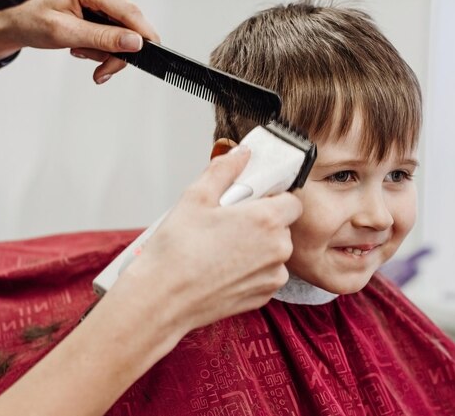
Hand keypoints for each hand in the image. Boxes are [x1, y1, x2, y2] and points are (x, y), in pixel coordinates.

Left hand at [0, 0, 158, 82]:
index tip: (147, 54)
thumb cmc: (34, 21)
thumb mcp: (67, 32)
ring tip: (81, 52)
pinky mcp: (102, 20)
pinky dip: (101, 52)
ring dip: (105, 55)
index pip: (129, 12)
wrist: (22, 26)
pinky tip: (84, 48)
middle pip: (130, 28)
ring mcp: (102, 9)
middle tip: (103, 71)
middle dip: (118, 54)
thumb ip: (102, 37)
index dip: (143, 34)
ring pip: (123, 38)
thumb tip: (133, 41)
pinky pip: (114, 40)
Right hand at [109, 145, 301, 340]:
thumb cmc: (176, 252)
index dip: (273, 198)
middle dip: (262, 222)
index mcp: (267, 220)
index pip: (292, 201)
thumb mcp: (196, 197)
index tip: (252, 200)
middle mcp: (278, 249)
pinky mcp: (263, 296)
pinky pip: (265, 274)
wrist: (161, 300)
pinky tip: (223, 268)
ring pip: (274, 252)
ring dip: (258, 247)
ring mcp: (272, 276)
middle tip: (229, 223)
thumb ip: (224, 170)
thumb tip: (241, 155)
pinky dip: (251, 269)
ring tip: (222, 248)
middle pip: (283, 226)